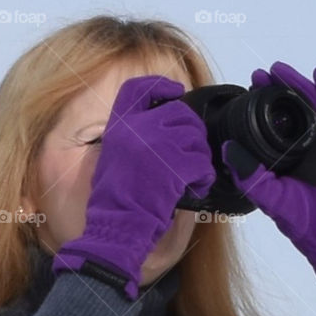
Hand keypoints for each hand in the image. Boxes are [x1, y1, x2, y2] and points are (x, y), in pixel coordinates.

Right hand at [52, 74, 215, 299]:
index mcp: (118, 126)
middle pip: (179, 113)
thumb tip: (165, 129)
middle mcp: (136, 129)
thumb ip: (134, 139)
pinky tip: (194, 190)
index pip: (140, 88)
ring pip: (195, 137)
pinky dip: (203, 178)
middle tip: (189, 158)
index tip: (176, 94)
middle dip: (191, 134)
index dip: (162, 87)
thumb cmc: (114, 204)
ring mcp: (156, 145)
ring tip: (190, 178)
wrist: (116, 228)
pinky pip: (202, 162)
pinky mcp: (174, 166)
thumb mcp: (113, 160)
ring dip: (199, 159)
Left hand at [220, 61, 315, 309]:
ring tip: (284, 70)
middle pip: (298, 107)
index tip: (250, 86)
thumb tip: (226, 148)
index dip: (265, 103)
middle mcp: (312, 145)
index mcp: (291, 155)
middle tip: (262, 73)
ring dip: (304, 84)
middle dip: (281, 88)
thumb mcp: (269, 197)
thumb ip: (248, 175)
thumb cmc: (301, 221)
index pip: (278, 122)